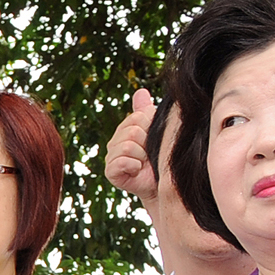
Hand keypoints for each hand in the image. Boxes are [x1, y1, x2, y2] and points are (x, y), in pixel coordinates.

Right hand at [104, 86, 157, 203]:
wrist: (164, 183)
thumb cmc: (162, 157)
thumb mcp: (157, 131)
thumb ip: (147, 112)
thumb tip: (140, 91)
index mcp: (126, 129)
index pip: (136, 117)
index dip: (149, 128)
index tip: (153, 140)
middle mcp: (115, 142)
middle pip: (132, 130)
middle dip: (146, 143)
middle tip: (149, 154)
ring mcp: (111, 157)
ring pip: (127, 145)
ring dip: (141, 156)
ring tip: (144, 163)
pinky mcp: (110, 172)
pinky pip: (122, 161)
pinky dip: (133, 166)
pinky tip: (137, 170)